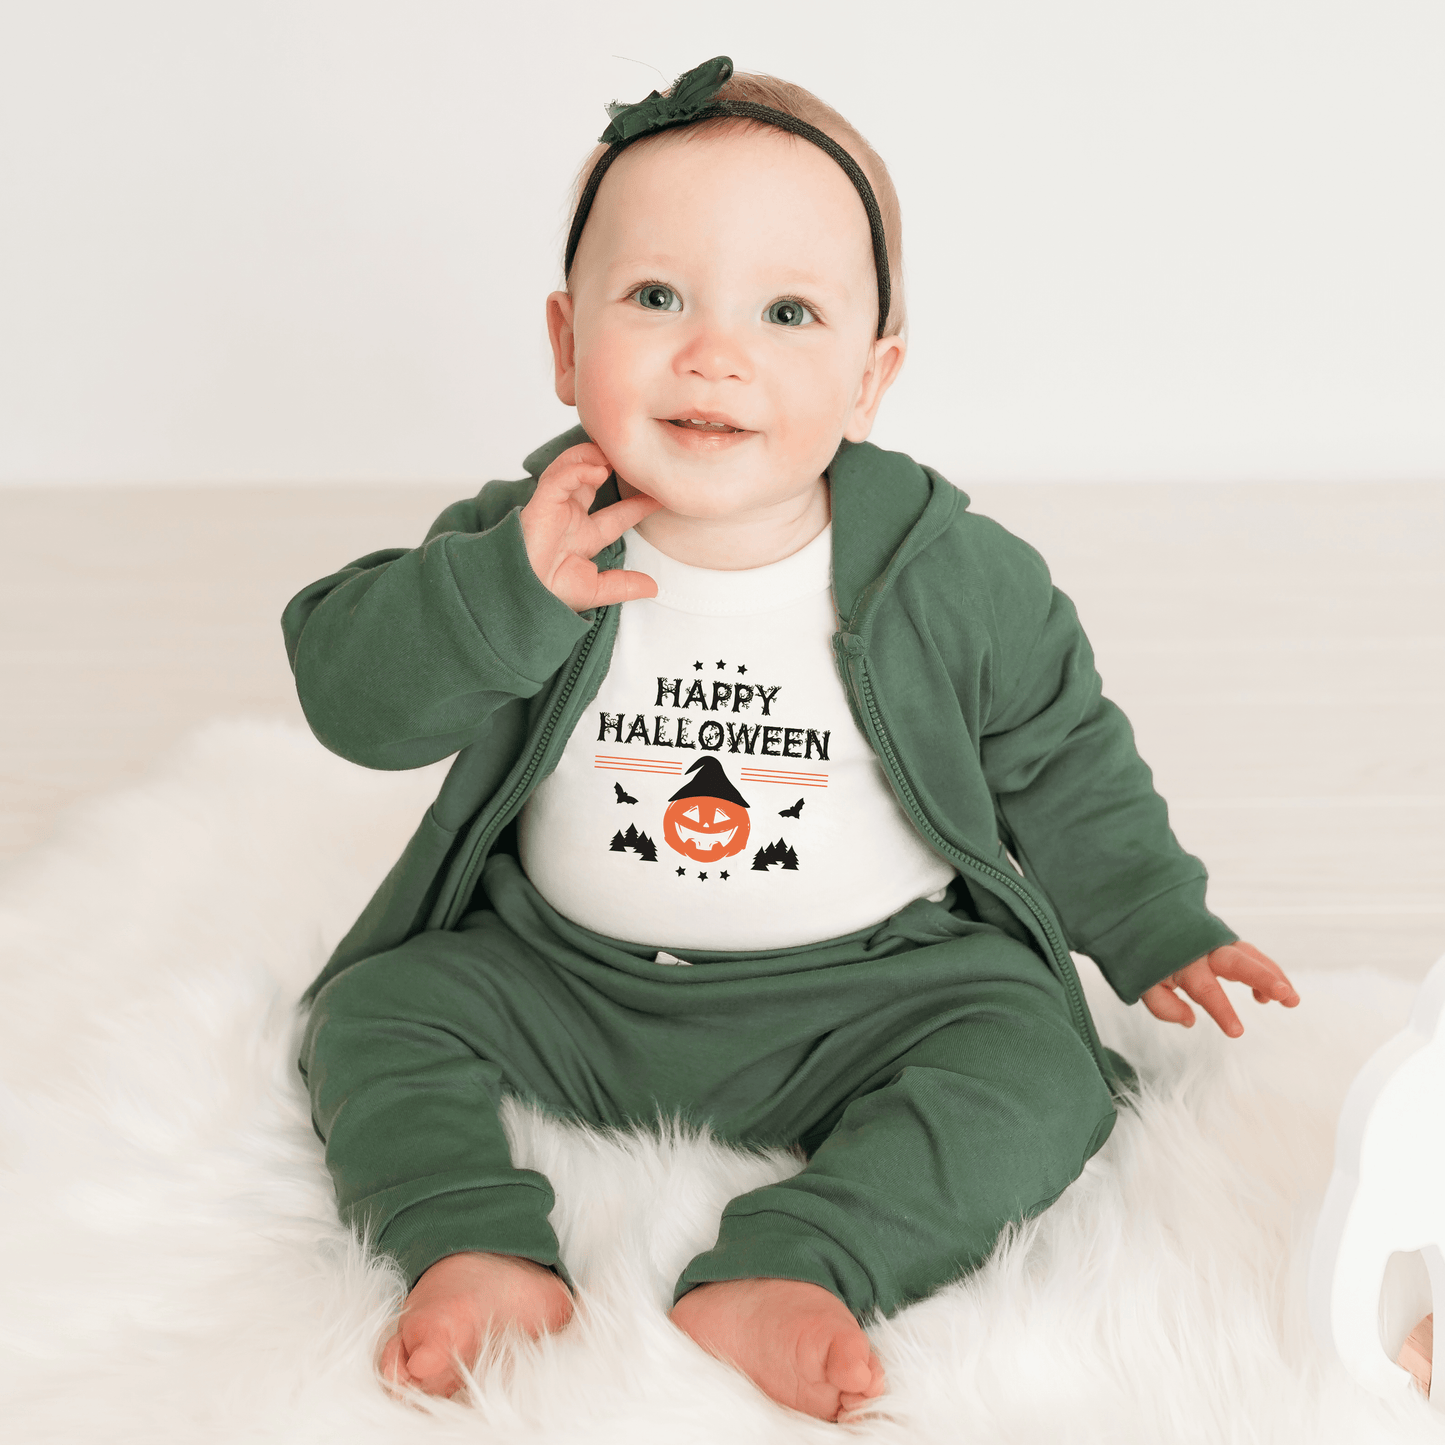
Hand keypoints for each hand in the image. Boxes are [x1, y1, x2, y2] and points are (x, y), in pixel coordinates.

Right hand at [518, 442, 662, 610]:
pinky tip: (597, 470)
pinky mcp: (541, 503)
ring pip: (573, 470)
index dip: (638, 505)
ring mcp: (555, 508)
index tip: (660, 496)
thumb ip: (623, 586)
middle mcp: (569, 518)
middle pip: (592, 481)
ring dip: (592, 459)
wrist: (521, 594)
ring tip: (615, 455)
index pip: (616, 515)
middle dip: (611, 467)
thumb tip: (653, 588)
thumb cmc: (547, 594)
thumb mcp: (594, 590)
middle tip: (635, 458)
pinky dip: (577, 470)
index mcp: (583, 537)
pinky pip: (559, 478)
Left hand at [1140, 940, 1299, 1037]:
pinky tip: (1268, 997)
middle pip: (1237, 962)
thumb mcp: (1139, 981)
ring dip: (1274, 976)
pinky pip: (1248, 954)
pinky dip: (1263, 970)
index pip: (1206, 990)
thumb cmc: (1140, 954)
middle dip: (1263, 978)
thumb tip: (1190, 1020)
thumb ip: (1163, 1005)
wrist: (1136, 914)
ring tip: (1292, 1000)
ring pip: (1250, 956)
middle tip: (1286, 996)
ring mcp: (1214, 941)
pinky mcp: (1221, 939)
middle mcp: (1201, 948)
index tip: (1237, 1032)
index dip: (1222, 1010)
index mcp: (1181, 961)